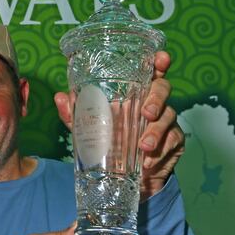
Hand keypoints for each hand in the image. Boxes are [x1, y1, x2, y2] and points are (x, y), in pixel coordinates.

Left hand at [54, 51, 184, 198]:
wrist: (126, 176)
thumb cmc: (110, 142)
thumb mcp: (88, 129)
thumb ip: (75, 114)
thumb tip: (60, 97)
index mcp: (135, 94)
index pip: (150, 72)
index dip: (159, 63)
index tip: (161, 58)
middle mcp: (153, 103)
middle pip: (163, 89)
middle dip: (157, 98)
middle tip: (147, 113)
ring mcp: (166, 121)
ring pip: (168, 117)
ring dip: (156, 131)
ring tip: (143, 146)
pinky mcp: (174, 142)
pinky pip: (172, 142)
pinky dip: (160, 152)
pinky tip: (147, 161)